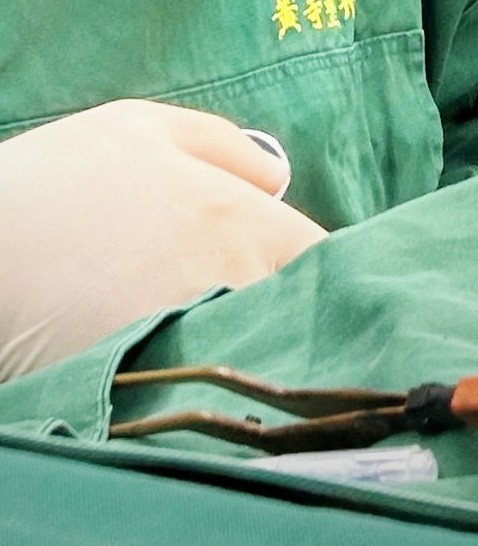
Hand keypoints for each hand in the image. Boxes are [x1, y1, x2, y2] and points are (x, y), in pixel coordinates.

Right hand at [0, 99, 326, 378]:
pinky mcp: (171, 390)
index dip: (323, 271)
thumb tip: (280, 178)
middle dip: (294, 307)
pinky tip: (185, 354)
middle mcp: (238, 284)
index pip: (326, 260)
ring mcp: (207, 346)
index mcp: (239, 222)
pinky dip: (223, 374)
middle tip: (247, 298)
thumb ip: (224, 148)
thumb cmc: (58, 188)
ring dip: (261, 341)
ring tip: (205, 325)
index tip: (298, 275)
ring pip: (272, 352)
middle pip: (308, 313)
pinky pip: (226, 387)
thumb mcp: (138, 131)